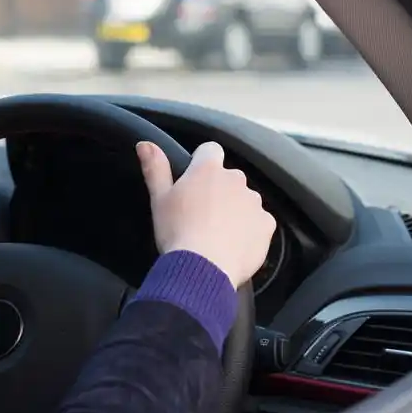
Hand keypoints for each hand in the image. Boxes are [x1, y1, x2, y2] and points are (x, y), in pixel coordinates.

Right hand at [136, 141, 276, 288]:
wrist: (202, 269)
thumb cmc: (177, 232)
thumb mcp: (159, 200)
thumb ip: (155, 168)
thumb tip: (145, 144)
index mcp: (208, 169)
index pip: (210, 150)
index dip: (201, 163)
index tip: (193, 182)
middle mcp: (235, 179)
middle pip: (229, 178)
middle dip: (219, 191)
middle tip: (201, 215)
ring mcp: (254, 202)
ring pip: (245, 200)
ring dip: (235, 210)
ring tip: (218, 234)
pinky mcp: (266, 224)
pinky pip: (259, 222)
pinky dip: (250, 230)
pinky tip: (234, 245)